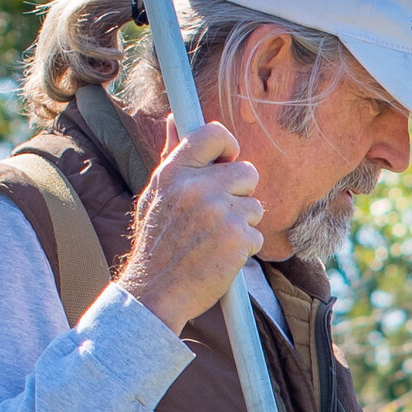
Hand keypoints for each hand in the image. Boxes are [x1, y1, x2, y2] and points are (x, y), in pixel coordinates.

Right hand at [118, 121, 261, 330]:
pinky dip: (243, 247)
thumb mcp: (155, 195)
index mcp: (174, 173)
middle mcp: (197, 188)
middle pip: (247, 171)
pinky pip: (256, 234)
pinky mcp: (238, 238)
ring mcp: (220, 213)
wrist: (156, 292)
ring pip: (255, 205)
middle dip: (240, 192)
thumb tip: (174, 119)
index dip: (228, 146)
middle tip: (219, 213)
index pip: (213, 133)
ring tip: (214, 239)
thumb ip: (171, 157)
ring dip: (242, 223)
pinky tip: (220, 257)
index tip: (227, 161)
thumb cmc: (157, 244)